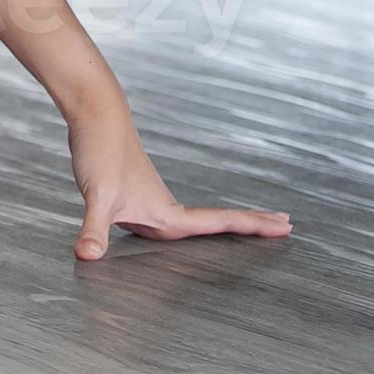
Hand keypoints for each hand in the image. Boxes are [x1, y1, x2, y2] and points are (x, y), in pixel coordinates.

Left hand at [67, 110, 290, 260]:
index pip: (222, 223)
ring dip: (225, 223)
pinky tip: (177, 229)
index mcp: (168, 212)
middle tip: (286, 225)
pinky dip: (189, 224)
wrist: (94, 115)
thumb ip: (94, 229)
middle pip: (219, 221)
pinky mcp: (135, 195)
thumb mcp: (97, 196)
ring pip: (197, 219)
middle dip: (252, 224)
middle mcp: (166, 207)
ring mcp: (152, 200)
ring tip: (249, 227)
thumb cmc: (100, 153)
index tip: (287, 226)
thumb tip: (86, 257)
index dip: (254, 225)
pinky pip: (172, 217)